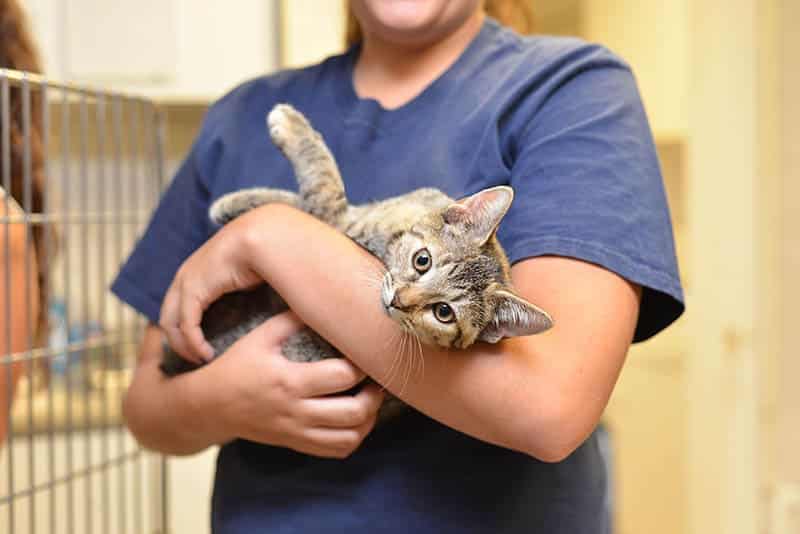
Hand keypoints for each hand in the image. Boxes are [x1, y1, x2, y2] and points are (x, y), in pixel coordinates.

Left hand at [160, 213, 265, 362]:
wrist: (263, 238)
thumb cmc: (261, 254)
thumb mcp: (245, 274)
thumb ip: (238, 290)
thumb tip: (250, 303)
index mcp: (195, 271)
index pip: (177, 306)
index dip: (183, 329)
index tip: (198, 347)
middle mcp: (184, 276)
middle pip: (168, 317)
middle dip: (178, 342)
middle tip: (194, 360)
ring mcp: (185, 282)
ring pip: (171, 324)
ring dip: (184, 347)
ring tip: (201, 360)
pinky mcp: (193, 291)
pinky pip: (187, 325)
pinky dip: (194, 343)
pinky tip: (207, 354)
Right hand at [212, 311, 384, 457]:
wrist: (209, 406)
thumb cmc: (236, 366)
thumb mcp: (259, 337)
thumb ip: (291, 319)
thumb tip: (321, 299)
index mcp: (289, 380)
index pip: (342, 376)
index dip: (362, 364)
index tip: (365, 353)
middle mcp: (295, 410)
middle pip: (354, 412)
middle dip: (374, 395)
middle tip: (376, 379)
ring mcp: (296, 431)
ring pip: (350, 438)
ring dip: (369, 420)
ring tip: (370, 400)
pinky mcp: (295, 443)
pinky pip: (336, 451)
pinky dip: (354, 438)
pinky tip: (355, 420)